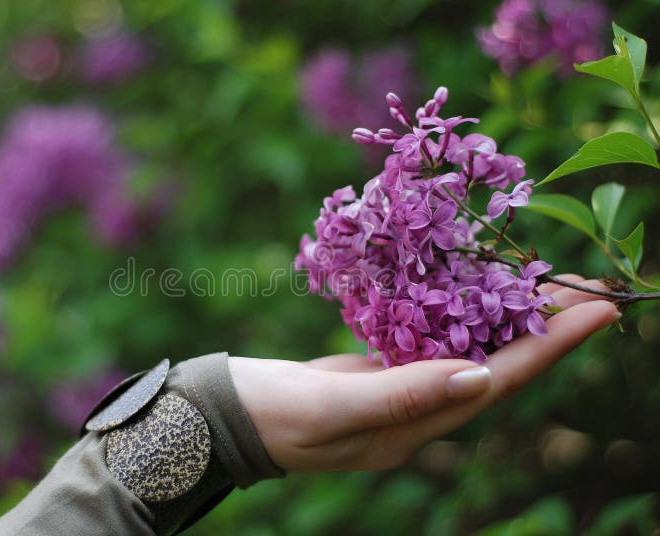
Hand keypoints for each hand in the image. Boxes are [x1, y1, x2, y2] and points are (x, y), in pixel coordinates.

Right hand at [228, 277, 619, 472]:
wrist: (226, 416)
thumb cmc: (271, 415)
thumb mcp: (331, 408)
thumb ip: (401, 395)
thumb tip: (480, 375)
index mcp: (411, 428)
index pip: (498, 383)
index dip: (552, 345)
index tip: (601, 307)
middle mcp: (416, 413)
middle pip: (497, 367)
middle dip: (546, 327)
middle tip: (590, 285)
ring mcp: (397, 392)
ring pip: (468, 352)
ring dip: (510, 319)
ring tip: (545, 283)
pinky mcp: (377, 371)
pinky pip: (432, 340)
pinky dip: (459, 314)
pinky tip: (473, 290)